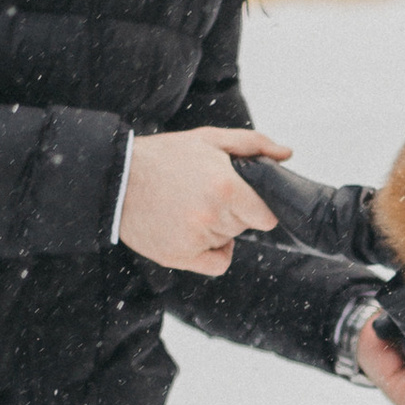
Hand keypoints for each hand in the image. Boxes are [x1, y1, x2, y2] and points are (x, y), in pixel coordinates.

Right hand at [117, 126, 293, 274]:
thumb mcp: (209, 140)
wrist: (117, 179)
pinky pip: (216, 264)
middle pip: (246, 226)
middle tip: (207, 194)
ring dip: (219, 229)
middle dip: (234, 212)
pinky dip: (212, 252)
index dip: (258, 206)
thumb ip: (253, 145)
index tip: (244, 198)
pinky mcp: (180, 257)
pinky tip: (195, 232)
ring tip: (191, 207)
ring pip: (228, 241)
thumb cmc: (165, 157)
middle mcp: (213, 217)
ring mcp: (195, 240)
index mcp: (226, 188)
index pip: (266, 215)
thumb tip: (287, 154)